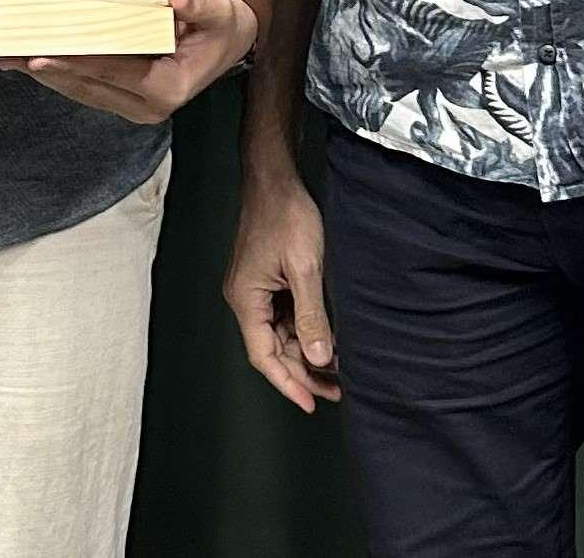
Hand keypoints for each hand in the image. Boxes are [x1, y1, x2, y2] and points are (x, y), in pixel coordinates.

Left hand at [0, 0, 255, 123]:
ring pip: (80, 90)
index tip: (43, 54)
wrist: (226, 41)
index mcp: (168, 89)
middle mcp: (149, 106)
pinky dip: (57, 73)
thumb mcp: (216, 12)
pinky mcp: (123, 99)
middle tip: (10, 55)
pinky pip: (84, 87)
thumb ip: (197, 4)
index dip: (76, 62)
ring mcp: (134, 106)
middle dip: (47, 69)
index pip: (112, 72)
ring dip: (45, 74)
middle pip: (87, 85)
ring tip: (8, 58)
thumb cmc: (218, 26)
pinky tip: (29, 61)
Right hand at [225, 168, 340, 411]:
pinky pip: (284, 315)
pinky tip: (327, 338)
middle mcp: (245, 297)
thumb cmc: (285, 215)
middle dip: (303, 371)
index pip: (263, 355)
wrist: (274, 179)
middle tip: (337, 390)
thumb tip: (320, 358)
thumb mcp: (304, 269)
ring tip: (338, 370)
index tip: (311, 404)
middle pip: (272, 348)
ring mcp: (255, 288)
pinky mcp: (266, 279)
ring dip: (306, 352)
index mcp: (246, 298)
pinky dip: (304, 331)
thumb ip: (311, 316)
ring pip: (279, 334)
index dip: (288, 383)